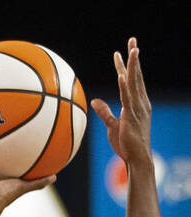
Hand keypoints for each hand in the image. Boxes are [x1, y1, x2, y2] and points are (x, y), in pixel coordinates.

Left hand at [91, 37, 151, 165]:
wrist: (136, 159)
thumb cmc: (126, 145)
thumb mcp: (112, 126)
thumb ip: (104, 112)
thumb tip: (94, 101)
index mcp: (136, 103)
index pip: (132, 79)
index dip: (129, 64)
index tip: (126, 50)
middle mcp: (140, 102)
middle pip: (136, 75)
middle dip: (134, 57)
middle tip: (132, 40)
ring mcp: (137, 109)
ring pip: (134, 83)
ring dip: (132, 66)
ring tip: (132, 50)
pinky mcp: (131, 117)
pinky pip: (127, 99)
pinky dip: (125, 87)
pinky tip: (122, 75)